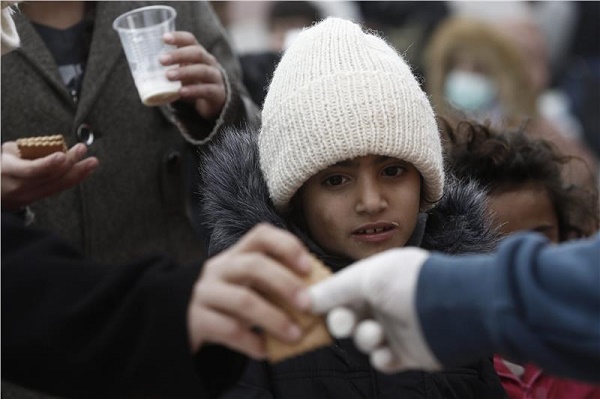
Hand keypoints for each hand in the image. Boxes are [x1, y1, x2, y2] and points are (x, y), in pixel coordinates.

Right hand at [1, 141, 98, 209]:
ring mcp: (29, 196)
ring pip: (58, 185)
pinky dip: (74, 178)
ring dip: (78, 172)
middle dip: (69, 162)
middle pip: (49, 177)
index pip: (30, 170)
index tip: (62, 155)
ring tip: (92, 161)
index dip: (48, 163)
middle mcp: (18, 186)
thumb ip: (27, 149)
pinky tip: (86, 170)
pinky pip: (59, 188)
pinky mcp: (38, 198)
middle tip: (82, 148)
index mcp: (7, 170)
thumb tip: (53, 146)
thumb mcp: (7, 152)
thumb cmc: (3, 162)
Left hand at [161, 31, 225, 119]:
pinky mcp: (218, 93)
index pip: (191, 40)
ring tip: (168, 76)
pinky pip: (206, 90)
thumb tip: (141, 69)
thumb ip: (170, 69)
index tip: (164, 38)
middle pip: (197, 53)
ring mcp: (216, 77)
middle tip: (161, 60)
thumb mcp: (182, 74)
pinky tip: (181, 92)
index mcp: (199, 54)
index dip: (178, 37)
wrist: (214, 104)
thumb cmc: (194, 85)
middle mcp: (210, 63)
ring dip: (184, 72)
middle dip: (179, 55)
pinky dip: (193, 90)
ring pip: (202, 70)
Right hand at [187, 223, 314, 358]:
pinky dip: (252, 342)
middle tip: (308, 304)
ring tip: (296, 335)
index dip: (287, 246)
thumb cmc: (224, 301)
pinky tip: (266, 349)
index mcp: (236, 255)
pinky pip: (228, 330)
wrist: (174, 318)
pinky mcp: (195, 320)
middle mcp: (219, 268)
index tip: (308, 266)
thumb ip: (273, 288)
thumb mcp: (245, 286)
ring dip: (275, 318)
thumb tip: (315, 301)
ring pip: (243, 300)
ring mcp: (205, 293)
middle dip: (286, 284)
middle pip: (254, 266)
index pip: (261, 236)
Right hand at [307, 247, 440, 372]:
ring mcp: (397, 327)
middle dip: (342, 321)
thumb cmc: (408, 284)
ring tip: (377, 334)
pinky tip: (388, 351)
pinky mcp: (407, 352)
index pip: (344, 289)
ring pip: (364, 338)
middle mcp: (386, 301)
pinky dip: (381, 357)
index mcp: (378, 277)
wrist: (451, 311)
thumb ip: (334, 289)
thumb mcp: (365, 278)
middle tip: (344, 323)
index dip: (327, 300)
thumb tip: (306, 298)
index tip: (310, 308)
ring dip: (365, 337)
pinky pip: (383, 359)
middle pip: (349, 316)